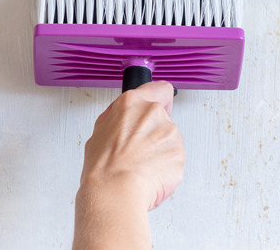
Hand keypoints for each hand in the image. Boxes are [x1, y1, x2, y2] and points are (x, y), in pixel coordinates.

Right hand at [80, 81, 184, 210]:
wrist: (116, 190)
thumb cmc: (104, 165)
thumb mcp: (99, 131)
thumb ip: (117, 118)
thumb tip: (122, 118)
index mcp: (132, 102)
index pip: (159, 88)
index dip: (160, 98)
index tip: (160, 104)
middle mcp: (154, 113)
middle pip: (163, 118)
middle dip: (154, 132)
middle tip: (138, 149)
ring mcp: (170, 133)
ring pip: (169, 140)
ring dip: (160, 151)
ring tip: (140, 165)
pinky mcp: (180, 154)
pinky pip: (174, 158)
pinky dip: (165, 167)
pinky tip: (149, 174)